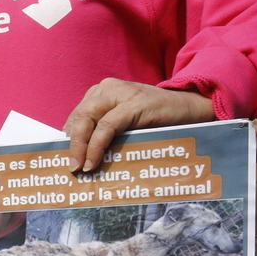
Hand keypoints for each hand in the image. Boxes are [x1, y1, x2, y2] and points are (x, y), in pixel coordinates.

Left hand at [62, 81, 214, 172]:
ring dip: (81, 147)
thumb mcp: (123, 123)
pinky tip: (93, 161)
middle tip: (70, 167)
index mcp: (101, 91)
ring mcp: (121, 93)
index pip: (77, 115)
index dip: (69, 139)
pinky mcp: (134, 104)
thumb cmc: (155, 119)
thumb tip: (80, 156)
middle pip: (79, 117)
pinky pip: (107, 126)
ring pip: (89, 120)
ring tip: (79, 167)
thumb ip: (103, 131)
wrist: (190, 108)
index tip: (66, 158)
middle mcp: (107, 88)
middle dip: (71, 144)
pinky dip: (97, 145)